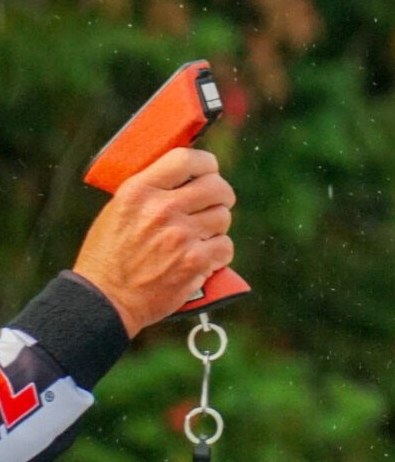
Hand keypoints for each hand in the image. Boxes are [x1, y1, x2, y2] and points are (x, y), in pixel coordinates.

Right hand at [73, 147, 236, 335]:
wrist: (102, 302)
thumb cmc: (109, 256)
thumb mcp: (118, 210)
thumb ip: (151, 189)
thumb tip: (187, 174)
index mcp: (139, 191)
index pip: (186, 159)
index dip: (205, 163)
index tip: (208, 171)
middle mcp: (161, 209)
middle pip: (216, 186)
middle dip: (219, 196)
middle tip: (213, 205)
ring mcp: (180, 236)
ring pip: (223, 217)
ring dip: (215, 227)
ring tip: (197, 237)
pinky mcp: (194, 262)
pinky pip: (225, 246)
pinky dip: (218, 253)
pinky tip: (202, 258)